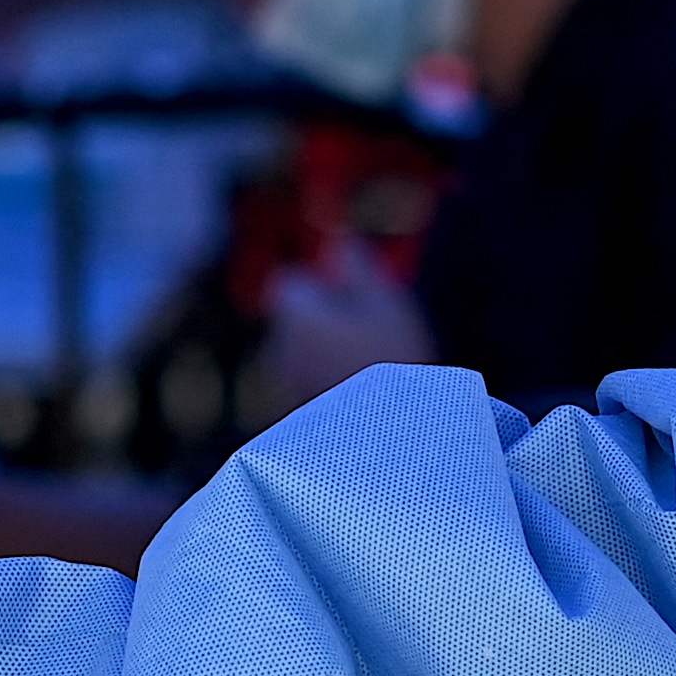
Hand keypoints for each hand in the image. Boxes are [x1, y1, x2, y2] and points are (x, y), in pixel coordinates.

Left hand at [261, 238, 433, 409]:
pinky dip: (329, 378)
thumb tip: (341, 243)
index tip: (353, 296)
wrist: (394, 433)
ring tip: (371, 363)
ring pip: (302, 350)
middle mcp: (280, 348)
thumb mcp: (385, 301)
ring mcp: (288, 383)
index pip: (289, 283)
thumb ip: (358, 266)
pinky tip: (365, 392)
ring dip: (327, 348)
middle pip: (296, 317)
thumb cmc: (392, 359)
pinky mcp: (299, 412)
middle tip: (370, 330)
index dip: (320, 284)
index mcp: (295, 315)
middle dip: (324, 316)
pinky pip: (309, 381)